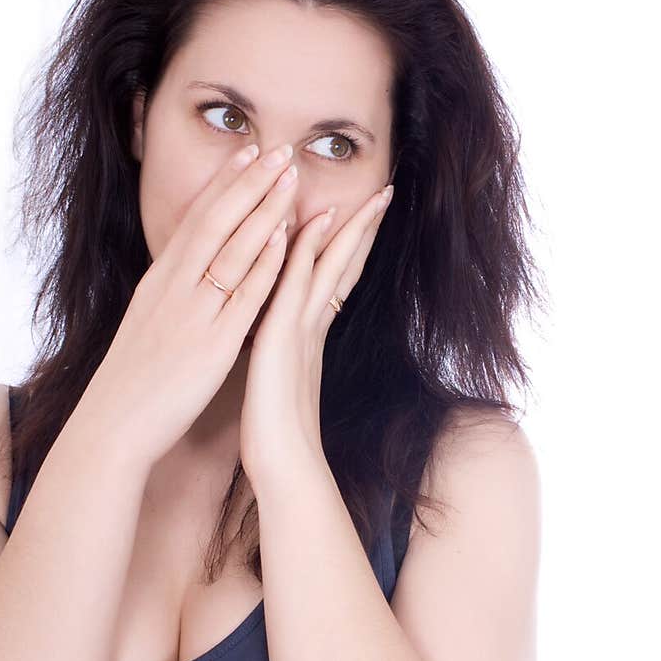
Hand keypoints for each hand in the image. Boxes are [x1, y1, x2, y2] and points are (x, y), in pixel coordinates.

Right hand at [77, 142, 296, 473]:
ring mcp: (193, 312)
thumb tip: (187, 275)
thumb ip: (171, 296)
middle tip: (280, 147)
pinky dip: (262, 263)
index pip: (196, 219)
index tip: (248, 150)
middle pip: (215, 221)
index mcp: (160, 281)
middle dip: (249, 181)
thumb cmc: (132, 381)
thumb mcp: (147, 323)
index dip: (224, 183)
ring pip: (232, 248)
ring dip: (263, 208)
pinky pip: (242, 295)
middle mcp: (174, 287)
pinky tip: (283, 237)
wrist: (113, 424)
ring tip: (291, 175)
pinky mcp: (211, 344)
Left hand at [239, 176, 393, 492]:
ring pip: (328, 269)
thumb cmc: (275, 435)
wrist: (281, 468)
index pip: (334, 279)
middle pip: (343, 266)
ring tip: (369, 197)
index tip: (364, 215)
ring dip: (347, 230)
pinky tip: (315, 225)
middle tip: (385, 192)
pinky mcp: (284, 340)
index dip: (350, 246)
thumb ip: (290, 358)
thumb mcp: (281, 383)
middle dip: (364, 228)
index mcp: (308, 335)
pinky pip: (296, 287)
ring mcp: (302, 331)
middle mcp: (311, 327)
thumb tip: (291, 348)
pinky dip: (306, 255)